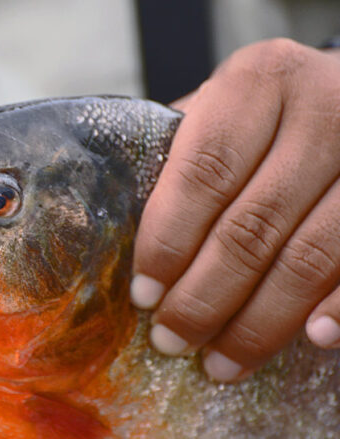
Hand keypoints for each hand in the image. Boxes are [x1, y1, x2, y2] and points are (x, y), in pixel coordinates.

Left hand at [132, 38, 339, 381]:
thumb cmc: (264, 115)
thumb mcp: (219, 111)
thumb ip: (179, 160)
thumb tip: (123, 245)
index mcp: (259, 81)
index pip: (202, 172)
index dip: (168, 241)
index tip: (144, 295)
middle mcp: (324, 108)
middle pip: (252, 224)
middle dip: (205, 296)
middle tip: (172, 340)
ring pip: (309, 256)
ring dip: (260, 321)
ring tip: (220, 362)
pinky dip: (337, 308)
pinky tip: (309, 341)